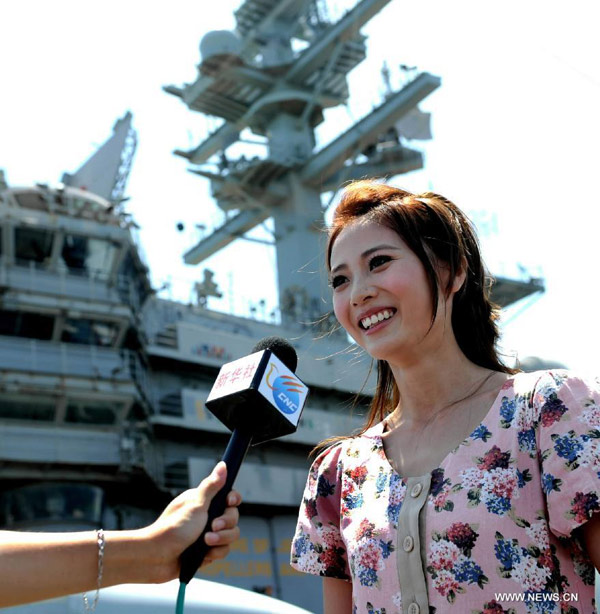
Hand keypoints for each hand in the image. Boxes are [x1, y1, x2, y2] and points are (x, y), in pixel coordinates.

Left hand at [142, 462, 240, 581]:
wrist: (156, 558)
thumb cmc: (173, 528)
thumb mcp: (196, 505)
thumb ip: (212, 486)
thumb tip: (222, 464)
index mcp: (204, 502)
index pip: (228, 496)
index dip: (233, 500)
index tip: (229, 502)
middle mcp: (207, 516)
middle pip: (233, 517)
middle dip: (226, 524)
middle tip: (212, 526)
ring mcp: (207, 534)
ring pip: (230, 535)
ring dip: (221, 539)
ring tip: (206, 542)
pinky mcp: (206, 552)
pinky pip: (222, 551)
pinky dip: (215, 553)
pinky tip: (204, 555)